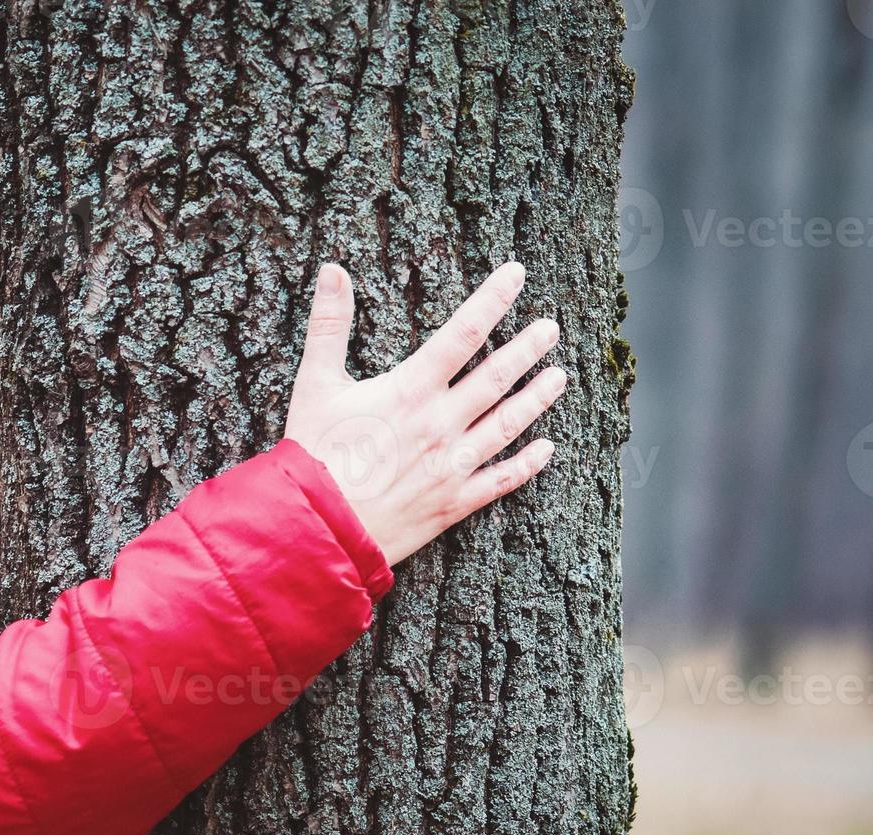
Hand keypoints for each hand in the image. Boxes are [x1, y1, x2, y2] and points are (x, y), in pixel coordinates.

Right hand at [284, 262, 565, 565]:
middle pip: (496, 377)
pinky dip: (527, 465)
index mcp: (410, 390)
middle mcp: (440, 424)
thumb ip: (328, 324)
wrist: (317, 526)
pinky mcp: (453, 502)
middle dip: (527, 348)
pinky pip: (501, 480)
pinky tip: (547, 450)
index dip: (493, 299)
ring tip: (559, 376)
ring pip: (508, 424)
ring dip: (537, 398)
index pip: (463, 333)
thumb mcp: (315, 383)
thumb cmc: (312, 452)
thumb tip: (331, 270)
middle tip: (551, 328)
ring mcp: (452, 465)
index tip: (516, 274)